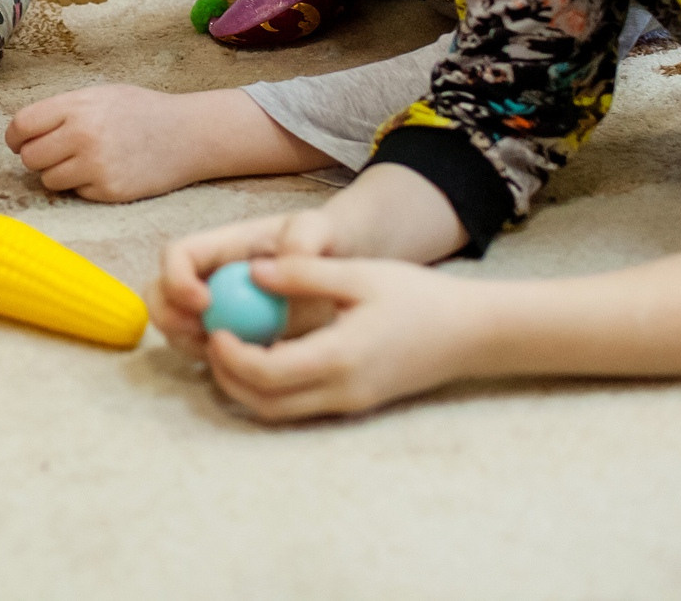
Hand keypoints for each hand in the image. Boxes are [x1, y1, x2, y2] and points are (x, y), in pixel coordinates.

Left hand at [7, 85, 219, 203]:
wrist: (188, 134)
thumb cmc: (141, 111)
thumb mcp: (100, 95)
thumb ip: (62, 110)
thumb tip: (22, 131)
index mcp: (77, 107)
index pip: (22, 126)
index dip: (15, 137)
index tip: (19, 142)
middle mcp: (83, 136)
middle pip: (29, 157)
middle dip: (36, 156)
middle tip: (54, 153)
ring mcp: (96, 166)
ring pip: (48, 179)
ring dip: (57, 173)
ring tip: (82, 161)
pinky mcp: (109, 191)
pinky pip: (75, 192)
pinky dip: (83, 186)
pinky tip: (105, 171)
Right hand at [150, 205, 342, 356]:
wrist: (334, 270)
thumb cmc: (321, 242)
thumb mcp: (319, 230)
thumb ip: (303, 238)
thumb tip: (266, 270)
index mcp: (219, 246)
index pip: (177, 255)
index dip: (177, 279)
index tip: (204, 302)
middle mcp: (205, 277)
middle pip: (159, 294)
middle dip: (169, 316)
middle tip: (202, 333)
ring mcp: (211, 309)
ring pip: (174, 328)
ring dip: (189, 342)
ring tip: (229, 349)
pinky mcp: (225, 337)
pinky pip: (202, 353)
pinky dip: (214, 362)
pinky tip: (246, 364)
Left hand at [203, 256, 488, 420]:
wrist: (469, 333)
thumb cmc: (417, 297)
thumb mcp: (360, 275)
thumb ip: (305, 273)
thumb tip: (251, 269)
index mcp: (341, 357)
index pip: (268, 374)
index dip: (232, 357)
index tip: (214, 329)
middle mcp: (342, 391)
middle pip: (265, 404)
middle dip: (229, 377)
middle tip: (212, 340)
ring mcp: (349, 403)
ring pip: (279, 411)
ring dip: (247, 387)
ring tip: (232, 346)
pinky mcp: (354, 403)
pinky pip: (300, 406)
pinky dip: (272, 389)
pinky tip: (266, 354)